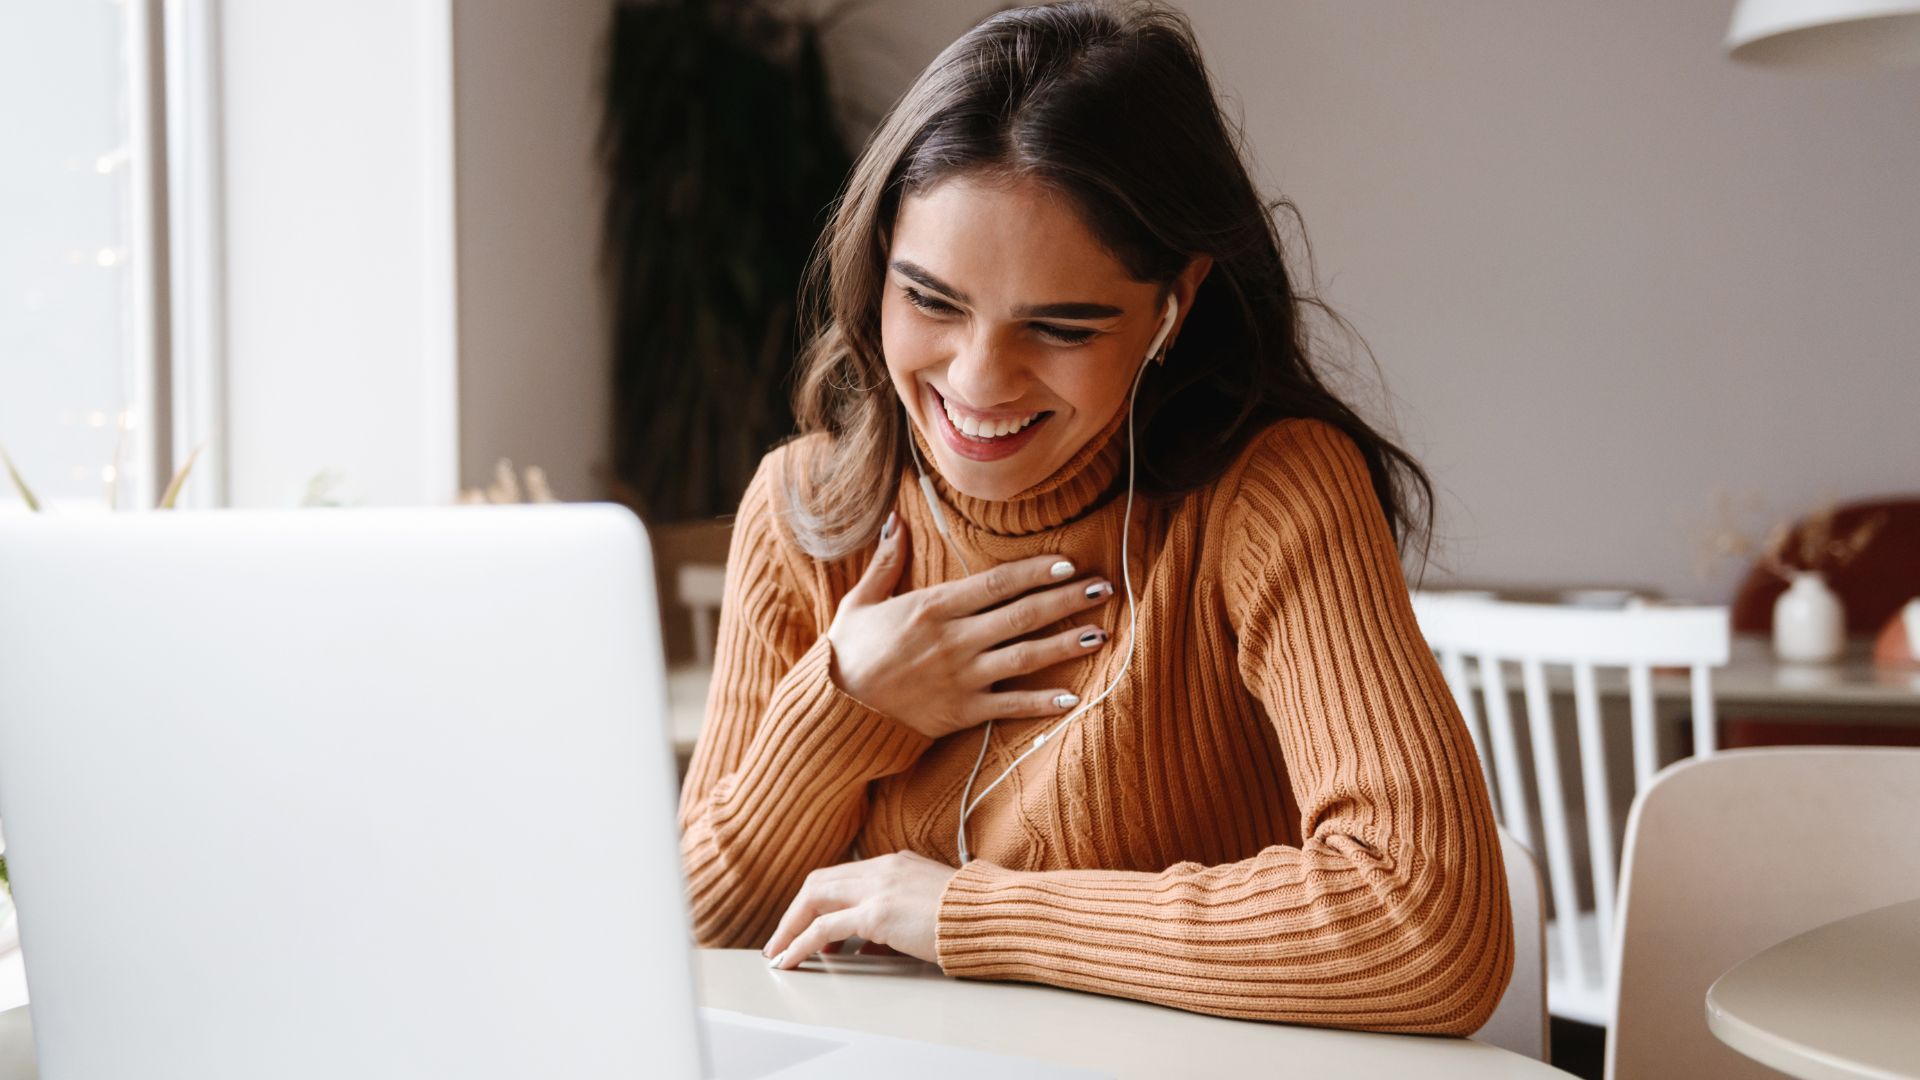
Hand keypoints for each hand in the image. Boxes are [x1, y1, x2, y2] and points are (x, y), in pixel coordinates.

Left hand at [762, 851, 956, 967]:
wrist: (993, 915)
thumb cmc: (970, 916)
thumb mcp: (928, 907)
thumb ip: (897, 917)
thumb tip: (872, 945)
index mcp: (895, 863)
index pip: (841, 876)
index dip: (818, 900)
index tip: (807, 924)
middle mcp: (882, 869)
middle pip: (820, 882)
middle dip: (794, 912)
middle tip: (782, 939)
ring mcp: (878, 888)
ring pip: (814, 899)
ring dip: (790, 928)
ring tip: (779, 952)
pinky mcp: (877, 914)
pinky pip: (824, 928)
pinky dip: (800, 943)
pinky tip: (790, 958)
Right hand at [825, 512, 1117, 740]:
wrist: (835, 710)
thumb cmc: (848, 653)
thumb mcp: (861, 601)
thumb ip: (886, 561)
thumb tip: (895, 520)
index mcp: (933, 606)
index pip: (997, 583)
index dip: (1036, 571)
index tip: (1068, 563)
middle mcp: (954, 639)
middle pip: (1022, 614)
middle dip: (1067, 599)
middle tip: (1104, 587)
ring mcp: (962, 677)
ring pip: (1026, 657)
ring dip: (1066, 644)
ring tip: (1101, 632)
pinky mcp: (962, 712)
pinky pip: (1010, 707)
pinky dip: (1042, 703)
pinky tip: (1073, 697)